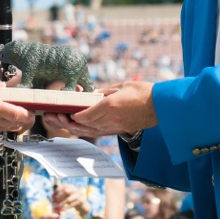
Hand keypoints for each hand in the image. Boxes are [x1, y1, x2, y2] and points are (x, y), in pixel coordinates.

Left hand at [43, 81, 157, 136]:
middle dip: (69, 123)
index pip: (86, 114)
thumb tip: (91, 95)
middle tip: (57, 118)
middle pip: (85, 125)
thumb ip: (104, 92)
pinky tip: (81, 128)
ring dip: (76, 128)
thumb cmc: (143, 92)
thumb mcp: (121, 86)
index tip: (67, 112)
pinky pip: (100, 132)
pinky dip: (88, 131)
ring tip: (64, 124)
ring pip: (91, 131)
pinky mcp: (120, 130)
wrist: (161, 106)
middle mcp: (111, 119)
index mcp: (111, 106)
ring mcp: (116, 126)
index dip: (74, 115)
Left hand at [52, 183, 90, 217]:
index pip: (63, 186)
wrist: (84, 206)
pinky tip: (64, 209)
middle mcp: (75, 189)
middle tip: (53, 201)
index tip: (52, 195)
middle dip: (58, 197)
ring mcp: (79, 195)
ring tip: (57, 207)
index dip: (57, 190)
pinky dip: (68, 207)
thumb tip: (52, 195)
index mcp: (71, 187)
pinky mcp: (81, 200)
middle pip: (65, 191)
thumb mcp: (67, 196)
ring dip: (62, 203)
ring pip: (68, 199)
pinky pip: (73, 204)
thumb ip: (62, 195)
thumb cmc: (73, 201)